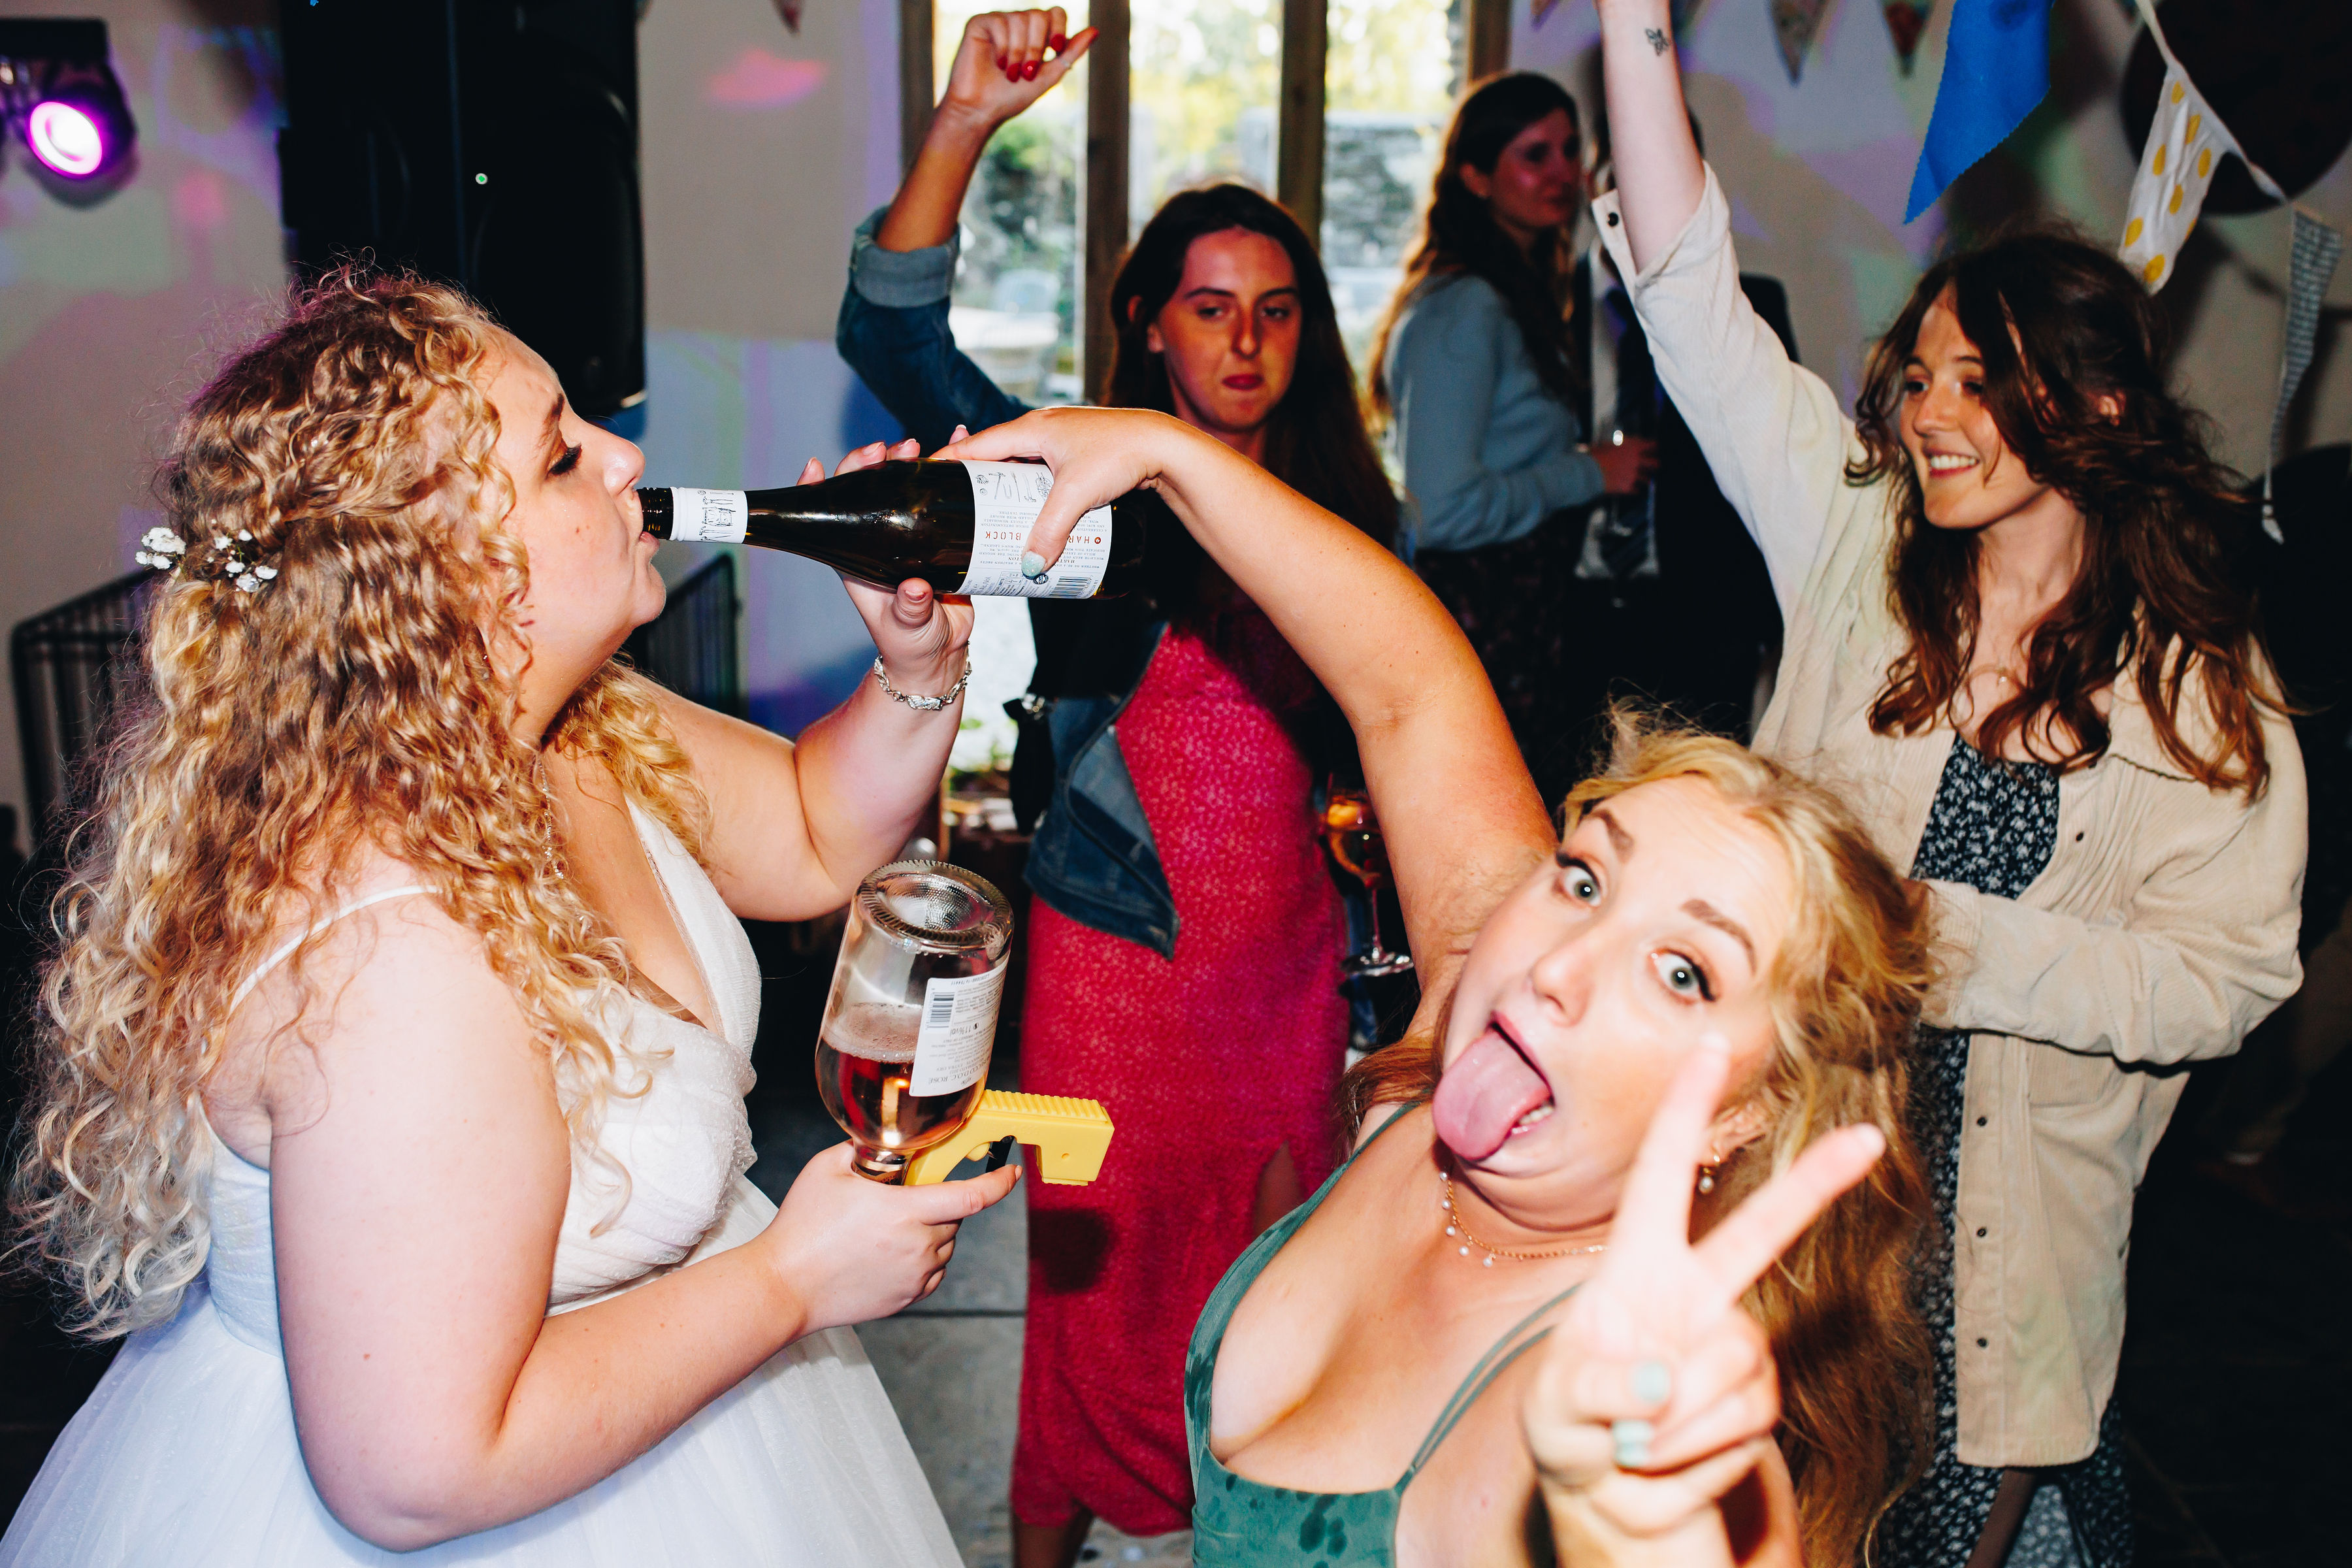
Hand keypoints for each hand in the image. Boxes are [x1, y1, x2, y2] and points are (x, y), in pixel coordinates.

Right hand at [764, 1144, 1021, 1331]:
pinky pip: (933, 1271)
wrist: (784, 1286)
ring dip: (932, 1230)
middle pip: (955, 1217)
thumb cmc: (801, 1228)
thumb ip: (861, 1149)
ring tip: (888, 1227)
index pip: (972, 1197)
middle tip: (903, 1197)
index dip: (998, 1182)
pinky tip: (891, 1251)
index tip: (1011, 1171)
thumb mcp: (826, 1169)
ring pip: (945, 1244)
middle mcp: (918, 1246)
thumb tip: (881, 1141)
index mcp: (905, 1212)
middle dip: (939, 1201)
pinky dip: (924, 1257)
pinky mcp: (907, 1298)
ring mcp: (914, 1276)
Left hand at [801, 439, 975, 694]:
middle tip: (897, 449)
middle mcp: (879, 538)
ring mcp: (911, 534)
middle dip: (879, 461)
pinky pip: (944, 498)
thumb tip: (915, 589)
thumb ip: (909, 610)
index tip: (820, 464)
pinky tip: (966, 449)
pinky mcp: (942, 536)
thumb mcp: (905, 628)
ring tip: (931, 443)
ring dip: (916, 460)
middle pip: (871, 487)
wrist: (940, 655)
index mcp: (856, 554)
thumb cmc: (909, 645)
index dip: (822, 485)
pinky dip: (954, 471)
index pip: (830, 511)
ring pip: (907, 486)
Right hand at [934, 10, 1094, 140]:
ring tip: (1011, 73)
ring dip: (1020, 52)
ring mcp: (999, 21)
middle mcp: (1017, 24)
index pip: (1055, 13)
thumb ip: (1070, 53)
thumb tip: (1095, 30)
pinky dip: (1004, 47)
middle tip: (1027, 72)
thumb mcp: (1049, 76)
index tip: (1056, 49)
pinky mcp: (979, 23)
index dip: (1059, 28)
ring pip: (1021, 19)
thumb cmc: (1012, 97)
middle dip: (1037, 47)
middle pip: (1039, 15)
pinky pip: (1001, 22)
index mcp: (1035, 34)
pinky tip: (998, 63)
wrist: (981, 111)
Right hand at [940, 405, 1206, 574]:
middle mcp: (1042, 427)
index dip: (947, 462)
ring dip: (1003, 487)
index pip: (976, 446)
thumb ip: (1050, 531)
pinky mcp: (1079, 452)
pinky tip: (1029, 509)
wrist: (1166, 445)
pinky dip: (1029, 489)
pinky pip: (1042, 471)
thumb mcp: (1078, 495)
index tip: (922, 479)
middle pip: (994, 455)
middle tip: (951, 509)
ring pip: (1020, 464)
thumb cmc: (1122, 455)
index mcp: (1031, 428)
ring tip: (985, 515)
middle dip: (972, 480)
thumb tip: (1030, 567)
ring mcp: (1061, 438)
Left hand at [1523, 1034, 1885, 1541]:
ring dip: (1674, 1426)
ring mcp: (1731, 1347)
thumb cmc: (1569, 1432)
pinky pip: (1741, 1425)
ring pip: (1734, 1365)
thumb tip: (1661, 1383)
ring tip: (1630, 1448)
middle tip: (1868, 1138)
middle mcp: (1693, 1294)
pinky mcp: (1757, 1404)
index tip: (1712, 1046)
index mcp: (1634, 1269)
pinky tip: (1657, 1466)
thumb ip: (1599, 1387)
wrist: (1607, 1505)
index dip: (1684, 1110)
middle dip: (1814, 1186)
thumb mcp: (1556, 1407)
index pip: (1659, 1175)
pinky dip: (1690, 1460)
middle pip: (1761, 1233)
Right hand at [1591, 432, 1659, 495]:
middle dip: (1656, 464)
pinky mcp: (1628, 487)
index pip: (1650, 445)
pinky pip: (1636, 489)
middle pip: (1654, 463)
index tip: (1656, 446)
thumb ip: (1614, 445)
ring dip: (1647, 479)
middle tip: (1657, 465)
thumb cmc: (1595, 456)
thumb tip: (1613, 444)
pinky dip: (1636, 489)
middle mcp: (1636, 461)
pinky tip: (1635, 489)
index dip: (1654, 446)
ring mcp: (1633, 475)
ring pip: (1647, 479)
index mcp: (1632, 448)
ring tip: (1647, 480)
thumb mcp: (1605, 445)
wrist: (1590, 473)